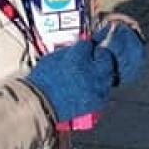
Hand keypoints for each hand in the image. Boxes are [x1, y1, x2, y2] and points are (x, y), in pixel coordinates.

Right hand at [26, 19, 145, 125]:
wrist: (40, 104)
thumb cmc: (42, 82)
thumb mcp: (52, 58)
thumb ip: (69, 51)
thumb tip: (80, 47)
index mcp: (77, 59)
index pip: (88, 44)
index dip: (85, 45)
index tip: (84, 47)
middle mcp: (90, 72)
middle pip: (105, 56)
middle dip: (100, 55)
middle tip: (94, 57)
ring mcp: (96, 87)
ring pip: (108, 73)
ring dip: (102, 71)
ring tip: (93, 73)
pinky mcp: (97, 101)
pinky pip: (106, 90)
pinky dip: (100, 87)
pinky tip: (92, 86)